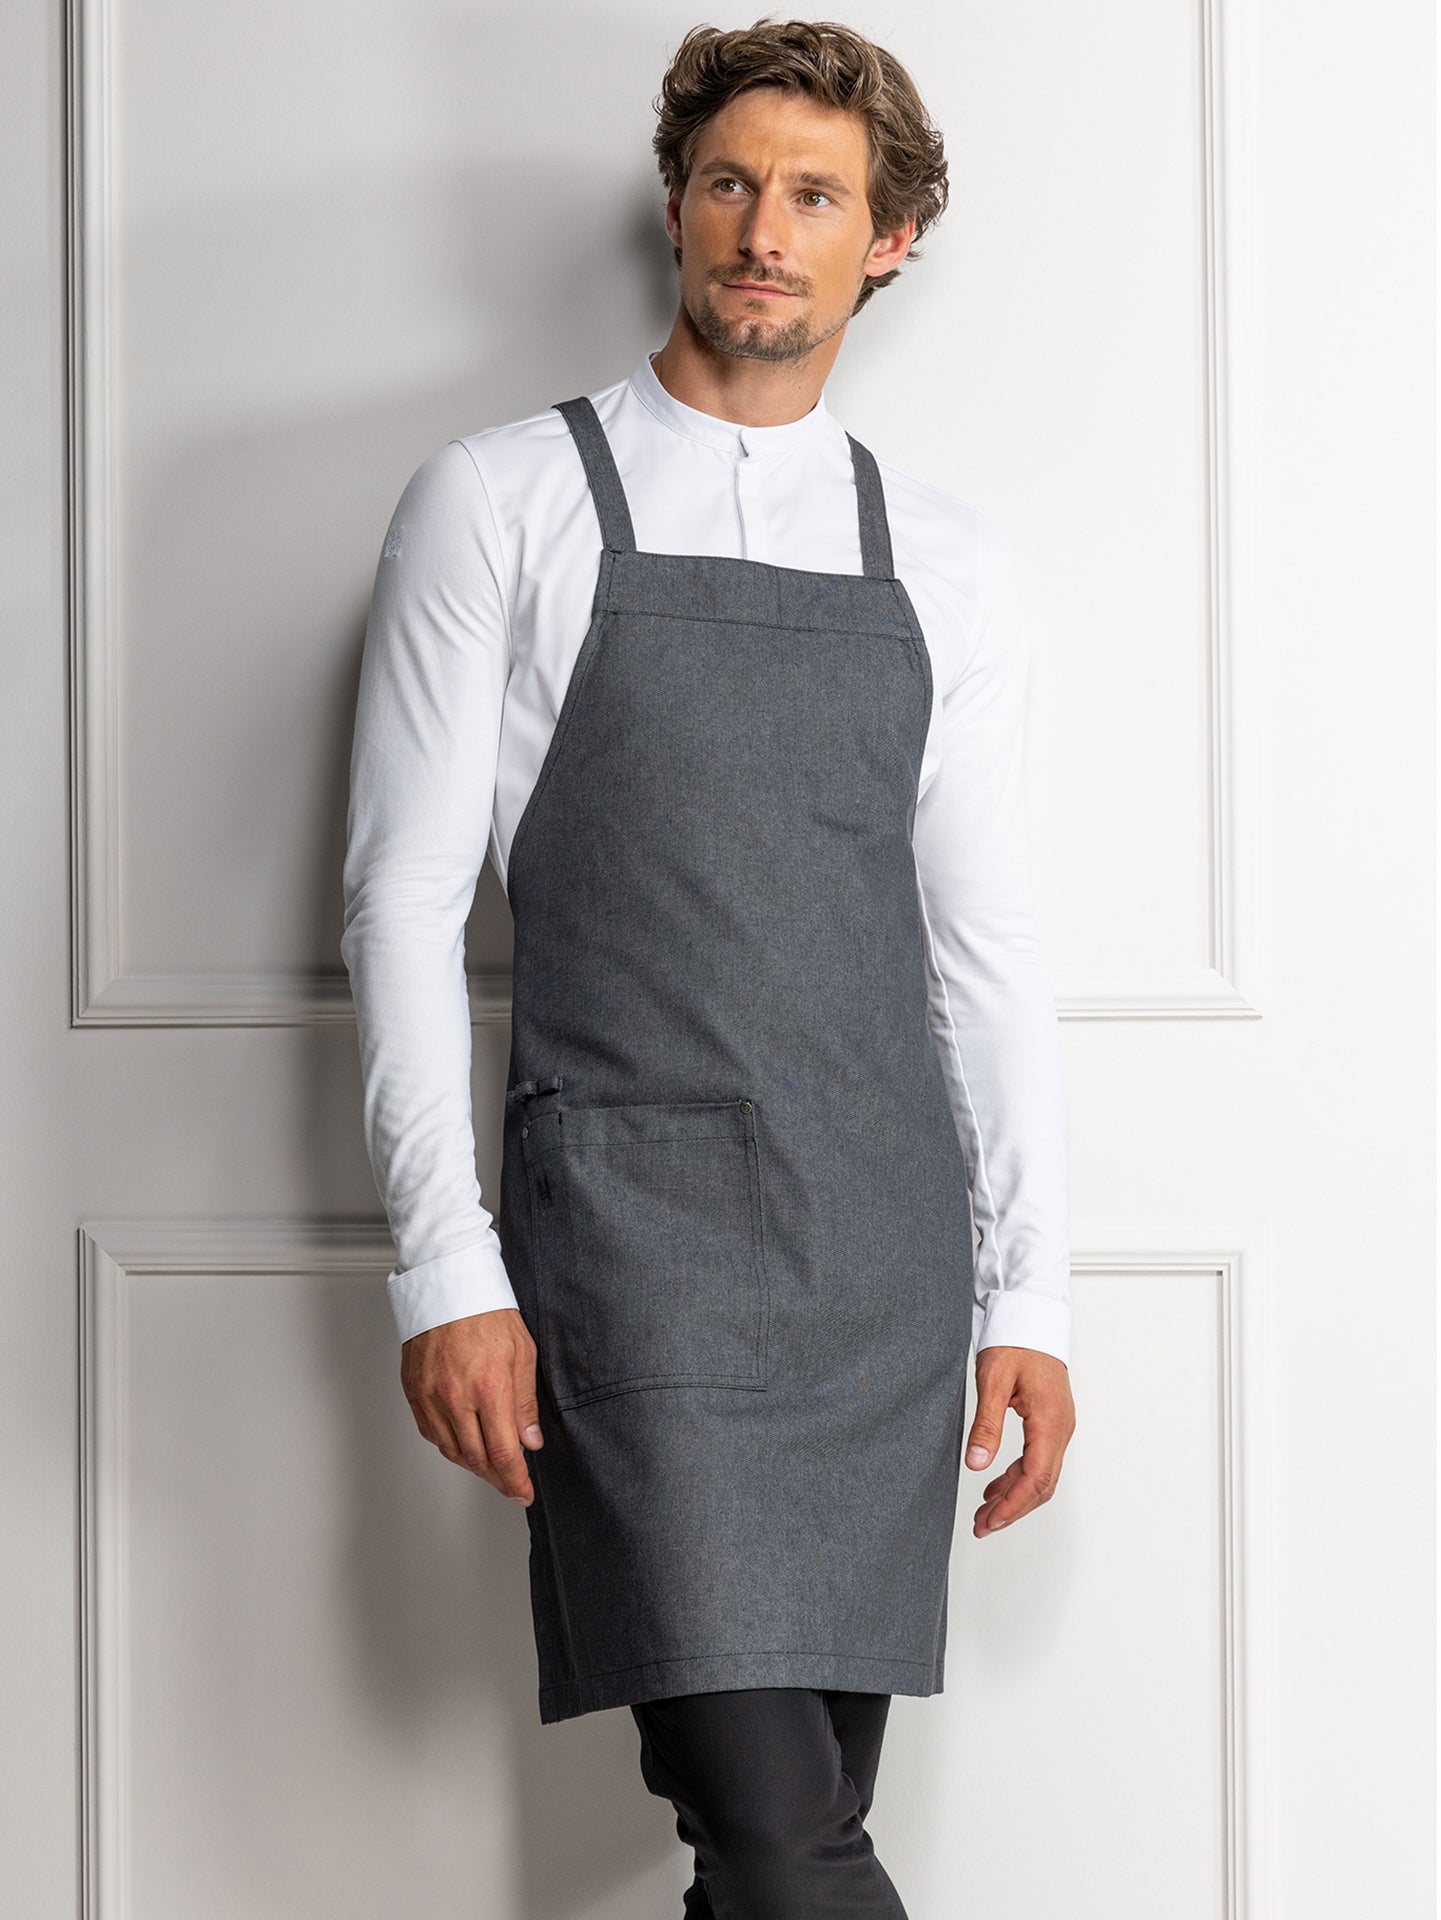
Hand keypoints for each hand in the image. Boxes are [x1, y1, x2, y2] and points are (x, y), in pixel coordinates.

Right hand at [400, 1308, 543, 1504]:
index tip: (523, 1491)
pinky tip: (464, 1443)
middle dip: (498, 1478)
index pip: (504, 1454)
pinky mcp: (413, 1392)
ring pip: (452, 1451)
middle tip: (512, 1484)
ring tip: (491, 1467)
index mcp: (489, 1389)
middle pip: (477, 1459)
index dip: (515, 1480)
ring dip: (474, 1465)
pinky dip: (450, 1445)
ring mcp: (430, 1397)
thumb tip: (531, 1441)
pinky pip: (432, 1433)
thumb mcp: (522, 1353)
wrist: (447, 1285)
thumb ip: (525, 1402)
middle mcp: (456, 1398)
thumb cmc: (486, 1312)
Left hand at [964, 1344, 1074, 1536]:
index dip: (1013, 1505)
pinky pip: (1037, 1459)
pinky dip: (1016, 1477)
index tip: (990, 1521)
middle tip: (982, 1526)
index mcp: (1049, 1419)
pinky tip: (994, 1486)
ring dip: (1013, 1496)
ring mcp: (1058, 1425)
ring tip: (984, 1513)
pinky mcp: (1049, 1421)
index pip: (1037, 1477)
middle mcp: (1060, 1427)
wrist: (1031, 1314)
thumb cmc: (1015, 1340)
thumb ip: (987, 1424)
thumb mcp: (993, 1380)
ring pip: (1040, 1474)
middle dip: (1012, 1509)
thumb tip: (976, 1464)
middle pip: (1042, 1484)